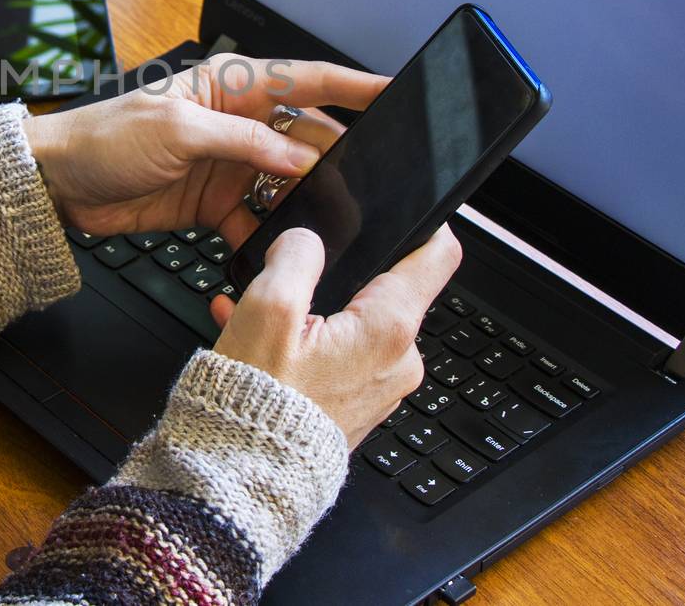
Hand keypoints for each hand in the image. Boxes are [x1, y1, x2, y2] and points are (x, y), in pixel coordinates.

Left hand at [21, 54, 385, 241]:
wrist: (57, 185)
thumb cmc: (104, 138)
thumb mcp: (175, 129)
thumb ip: (240, 140)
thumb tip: (296, 156)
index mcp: (228, 87)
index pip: (302, 79)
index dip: (351, 85)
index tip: (395, 91)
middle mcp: (235, 124)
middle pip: (303, 138)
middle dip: (337, 158)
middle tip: (371, 180)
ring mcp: (227, 167)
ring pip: (286, 183)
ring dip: (307, 202)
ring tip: (334, 221)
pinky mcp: (213, 206)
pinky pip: (256, 222)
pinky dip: (270, 239)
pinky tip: (282, 252)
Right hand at [209, 224, 461, 445]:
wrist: (246, 477)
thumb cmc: (259, 400)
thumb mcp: (269, 310)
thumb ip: (295, 257)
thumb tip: (307, 240)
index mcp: (388, 329)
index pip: (438, 256)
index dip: (426, 224)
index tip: (407, 209)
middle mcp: (398, 360)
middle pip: (384, 288)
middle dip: (338, 275)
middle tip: (291, 274)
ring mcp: (379, 386)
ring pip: (352, 323)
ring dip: (310, 311)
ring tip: (256, 312)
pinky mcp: (355, 405)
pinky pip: (337, 356)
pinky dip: (303, 342)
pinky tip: (259, 340)